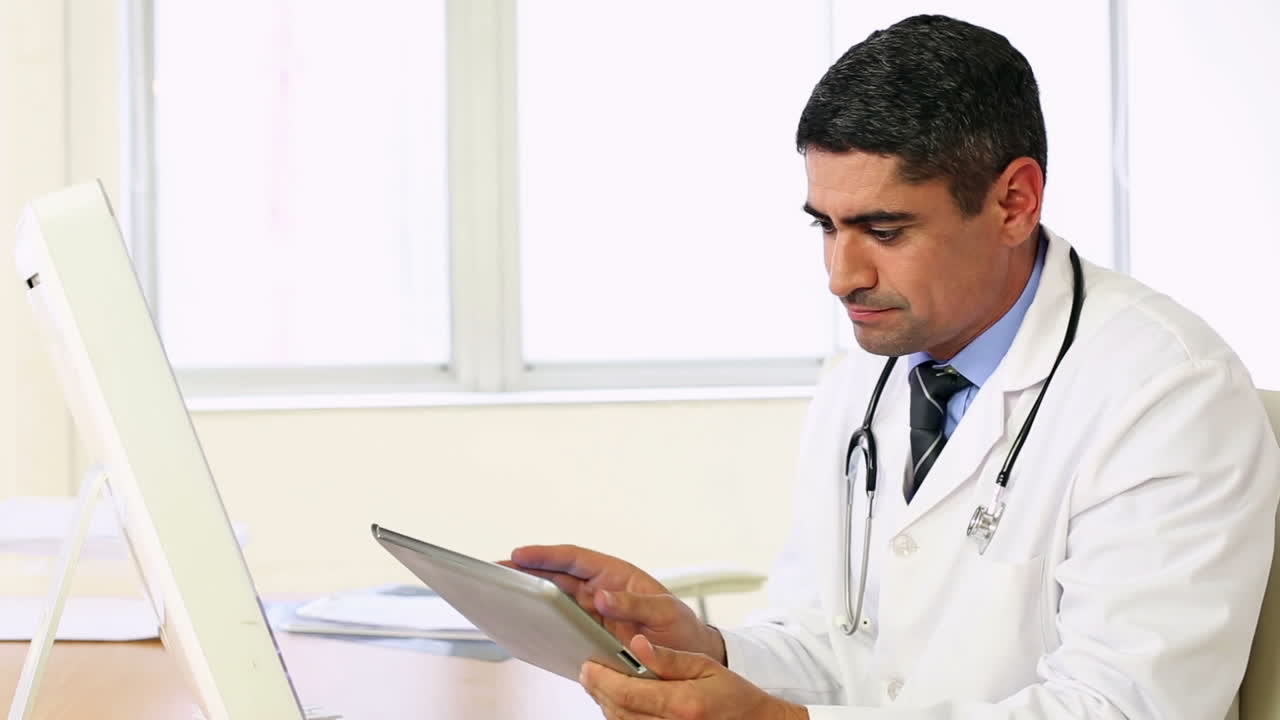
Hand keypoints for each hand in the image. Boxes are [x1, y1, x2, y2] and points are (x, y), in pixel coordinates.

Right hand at [503, 544, 723, 661]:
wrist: (687, 660)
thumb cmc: (680, 629)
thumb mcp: (665, 613)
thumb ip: (635, 605)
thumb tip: (602, 598)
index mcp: (616, 575)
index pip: (575, 558)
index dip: (546, 555)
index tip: (520, 554)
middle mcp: (600, 589)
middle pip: (555, 574)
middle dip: (525, 570)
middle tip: (494, 570)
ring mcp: (591, 612)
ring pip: (553, 597)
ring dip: (528, 593)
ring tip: (499, 591)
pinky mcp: (587, 633)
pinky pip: (559, 623)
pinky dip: (540, 620)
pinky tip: (522, 622)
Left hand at [580, 634, 807, 719]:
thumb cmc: (734, 696)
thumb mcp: (705, 667)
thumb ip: (669, 658)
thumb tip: (637, 646)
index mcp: (681, 704)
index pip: (627, 693)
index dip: (601, 679)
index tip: (588, 665)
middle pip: (618, 711)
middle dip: (598, 690)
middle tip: (588, 671)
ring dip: (605, 704)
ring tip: (599, 683)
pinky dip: (621, 717)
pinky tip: (618, 703)